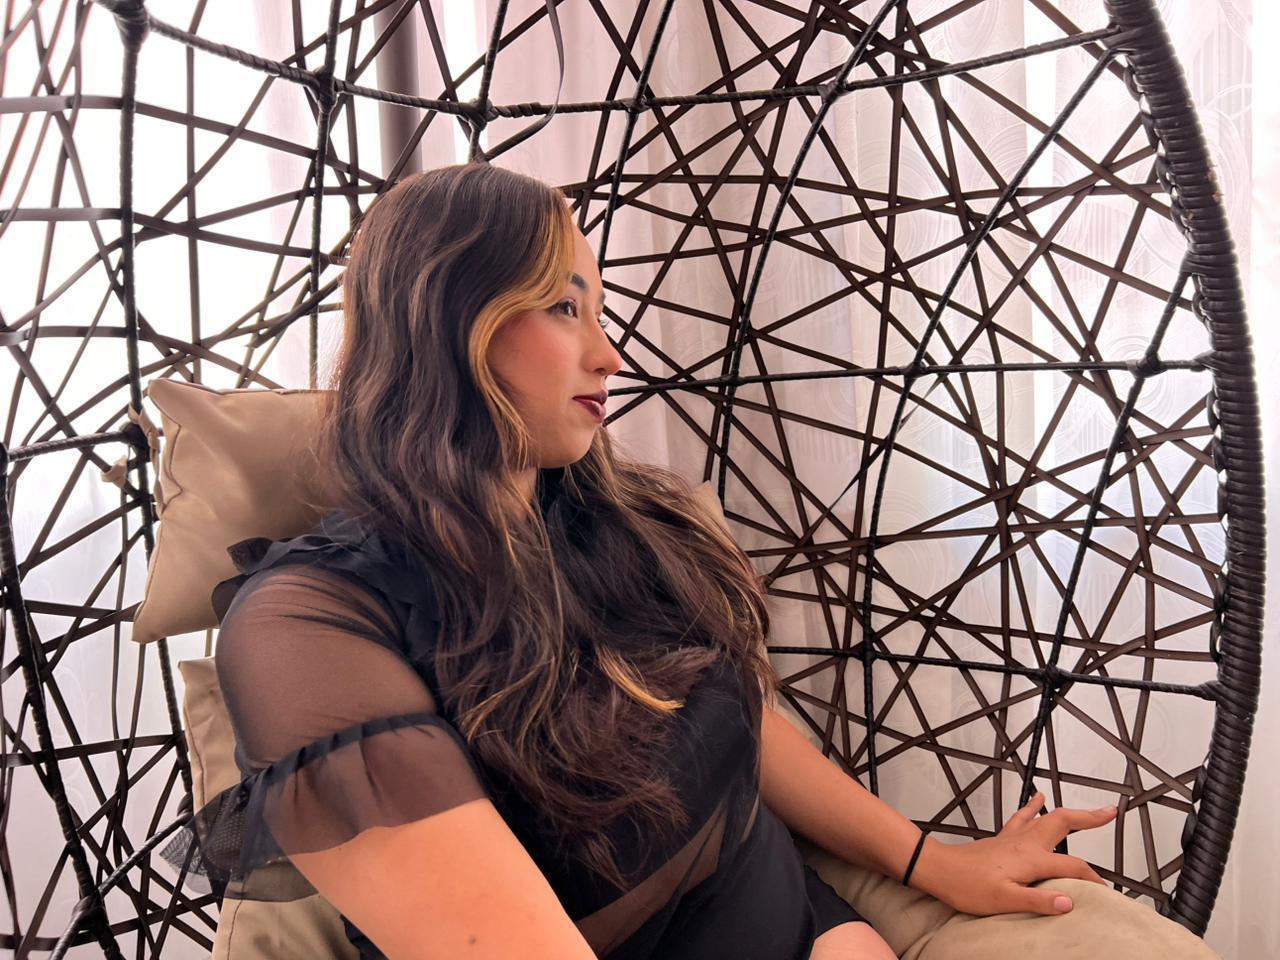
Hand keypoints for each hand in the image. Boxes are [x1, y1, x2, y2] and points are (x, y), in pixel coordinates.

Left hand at [914, 792, 1117, 917]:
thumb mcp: (1004, 900)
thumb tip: (1069, 902)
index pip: (1073, 866)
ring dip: (1070, 812)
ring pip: (1048, 817)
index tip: (1103, 891)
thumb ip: (1038, 901)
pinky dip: (1034, 806)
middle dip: (1089, 817)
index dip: (1092, 879)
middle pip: (1064, 822)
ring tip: (1087, 809)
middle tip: (1111, 813)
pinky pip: (1023, 816)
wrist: (939, 870)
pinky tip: (1038, 798)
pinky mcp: (1003, 838)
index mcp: (1031, 859)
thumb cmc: (968, 886)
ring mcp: (1014, 837)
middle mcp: (1025, 843)